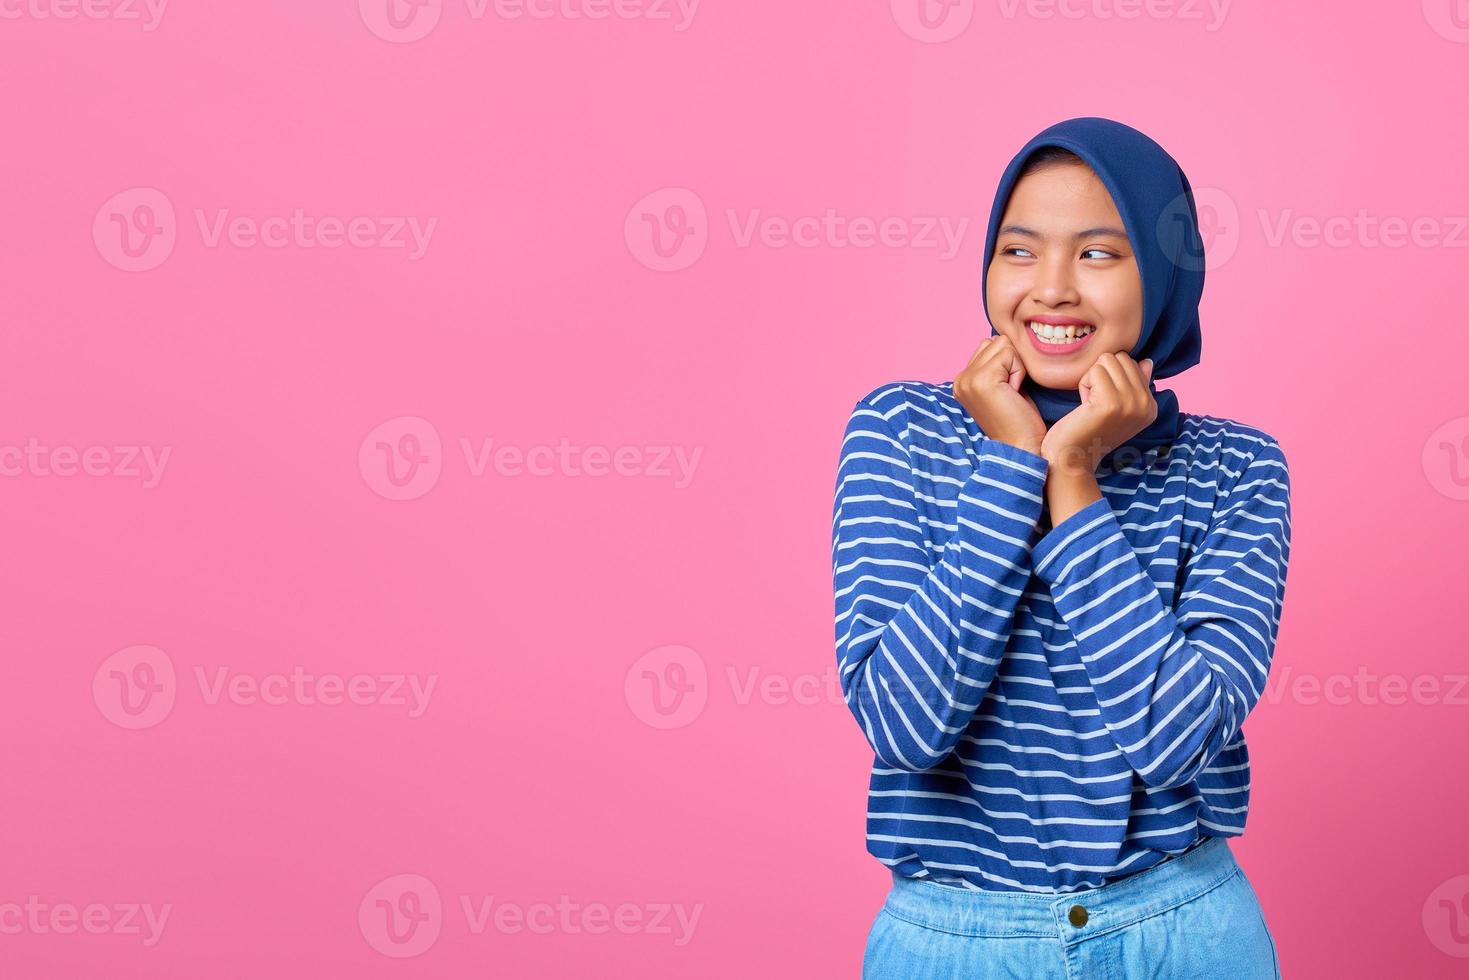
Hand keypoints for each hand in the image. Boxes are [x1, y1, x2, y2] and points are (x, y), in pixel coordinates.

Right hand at [954, 335, 1046, 453]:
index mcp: (961, 381)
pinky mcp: (981, 380)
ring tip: (1013, 392)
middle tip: (1012, 392)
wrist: (1021, 447)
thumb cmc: (1018, 420)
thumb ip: (995, 365)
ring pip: (1002, 344)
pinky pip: (1009, 354)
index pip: (988, 346)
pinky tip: (1015, 393)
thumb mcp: (1002, 387)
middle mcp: (959, 379)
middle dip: (1011, 362)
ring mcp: (967, 379)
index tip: (1008, 391)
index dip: (1007, 363)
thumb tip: (1002, 339)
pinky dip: (1019, 371)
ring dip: (1016, 366)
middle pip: (995, 341)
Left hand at [1040, 353, 1156, 474]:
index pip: (1133, 363)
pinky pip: (1094, 371)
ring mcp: (1131, 403)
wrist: (1073, 460)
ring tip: (1090, 405)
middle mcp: (1147, 404)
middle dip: (1101, 374)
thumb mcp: (1119, 408)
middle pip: (1120, 357)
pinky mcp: (1111, 403)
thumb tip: (1146, 361)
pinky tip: (1084, 407)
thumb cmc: (1089, 432)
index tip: (1105, 404)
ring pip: (1107, 360)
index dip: (1111, 378)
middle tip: (1095, 402)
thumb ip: (1135, 384)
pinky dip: (1083, 385)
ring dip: (1091, 379)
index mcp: (1151, 406)